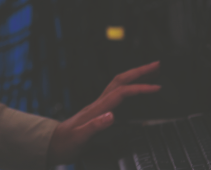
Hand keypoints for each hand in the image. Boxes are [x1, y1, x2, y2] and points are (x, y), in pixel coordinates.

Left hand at [47, 61, 161, 164]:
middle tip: (157, 65)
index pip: (121, 92)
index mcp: (96, 109)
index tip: (157, 87)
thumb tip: (112, 115)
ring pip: (118, 84)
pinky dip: (130, 88)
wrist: (53, 144)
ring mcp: (98, 106)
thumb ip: (94, 126)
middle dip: (139, 71)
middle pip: (120, 81)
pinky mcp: (99, 111)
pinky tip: (136, 91)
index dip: (139, 88)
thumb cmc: (65, 143)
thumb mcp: (79, 138)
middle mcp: (98, 104)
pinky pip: (117, 94)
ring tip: (152, 72)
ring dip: (135, 76)